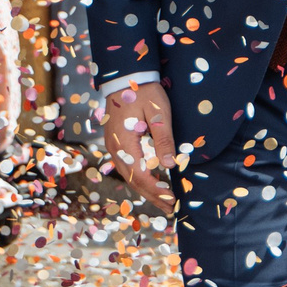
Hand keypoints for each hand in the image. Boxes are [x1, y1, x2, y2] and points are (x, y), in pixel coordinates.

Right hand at [102, 80, 178, 210]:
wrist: (125, 77)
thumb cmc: (144, 93)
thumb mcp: (158, 114)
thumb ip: (164, 140)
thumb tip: (170, 166)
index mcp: (125, 143)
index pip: (140, 176)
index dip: (156, 190)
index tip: (172, 200)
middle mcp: (116, 149)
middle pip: (133, 181)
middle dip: (153, 196)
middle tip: (171, 208)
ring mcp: (114, 147)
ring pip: (129, 176)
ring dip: (147, 190)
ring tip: (164, 201)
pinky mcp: (117, 144)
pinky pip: (128, 167)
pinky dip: (141, 179)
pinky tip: (152, 183)